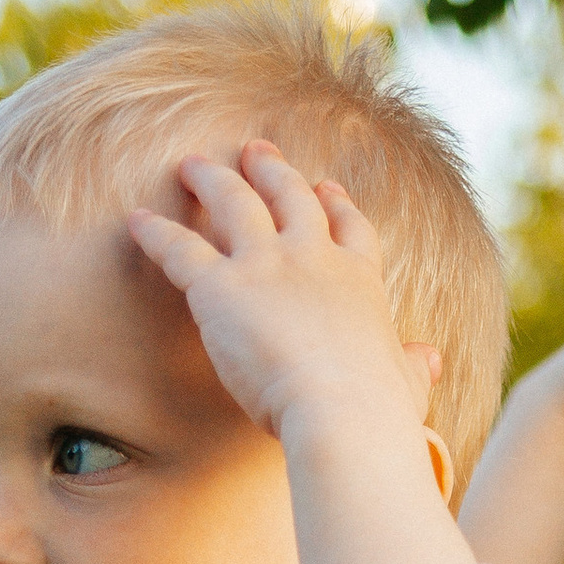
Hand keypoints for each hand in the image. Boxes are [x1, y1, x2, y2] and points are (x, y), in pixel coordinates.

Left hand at [129, 147, 435, 449]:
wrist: (344, 412)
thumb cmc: (378, 409)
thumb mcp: (405, 382)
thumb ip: (410, 365)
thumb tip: (428, 359)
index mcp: (359, 281)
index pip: (350, 229)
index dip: (335, 205)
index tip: (326, 188)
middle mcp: (313, 258)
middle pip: (290, 197)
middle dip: (271, 171)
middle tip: (255, 151)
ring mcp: (265, 265)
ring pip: (233, 203)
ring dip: (211, 179)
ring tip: (192, 164)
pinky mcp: (221, 286)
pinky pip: (179, 249)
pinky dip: (155, 233)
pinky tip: (136, 221)